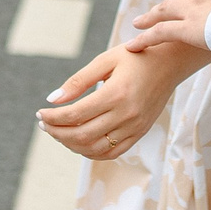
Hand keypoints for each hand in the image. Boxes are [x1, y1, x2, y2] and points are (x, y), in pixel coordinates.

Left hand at [37, 37, 210, 157]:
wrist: (170, 63)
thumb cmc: (135, 57)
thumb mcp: (105, 60)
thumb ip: (78, 81)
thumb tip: (51, 99)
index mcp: (116, 94)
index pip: (75, 114)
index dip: (53, 118)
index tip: (40, 113)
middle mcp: (127, 114)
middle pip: (82, 135)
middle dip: (57, 133)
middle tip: (44, 125)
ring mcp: (135, 127)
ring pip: (95, 149)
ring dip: (71, 145)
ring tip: (58, 132)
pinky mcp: (140, 133)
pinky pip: (112, 152)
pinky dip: (91, 152)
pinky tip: (79, 141)